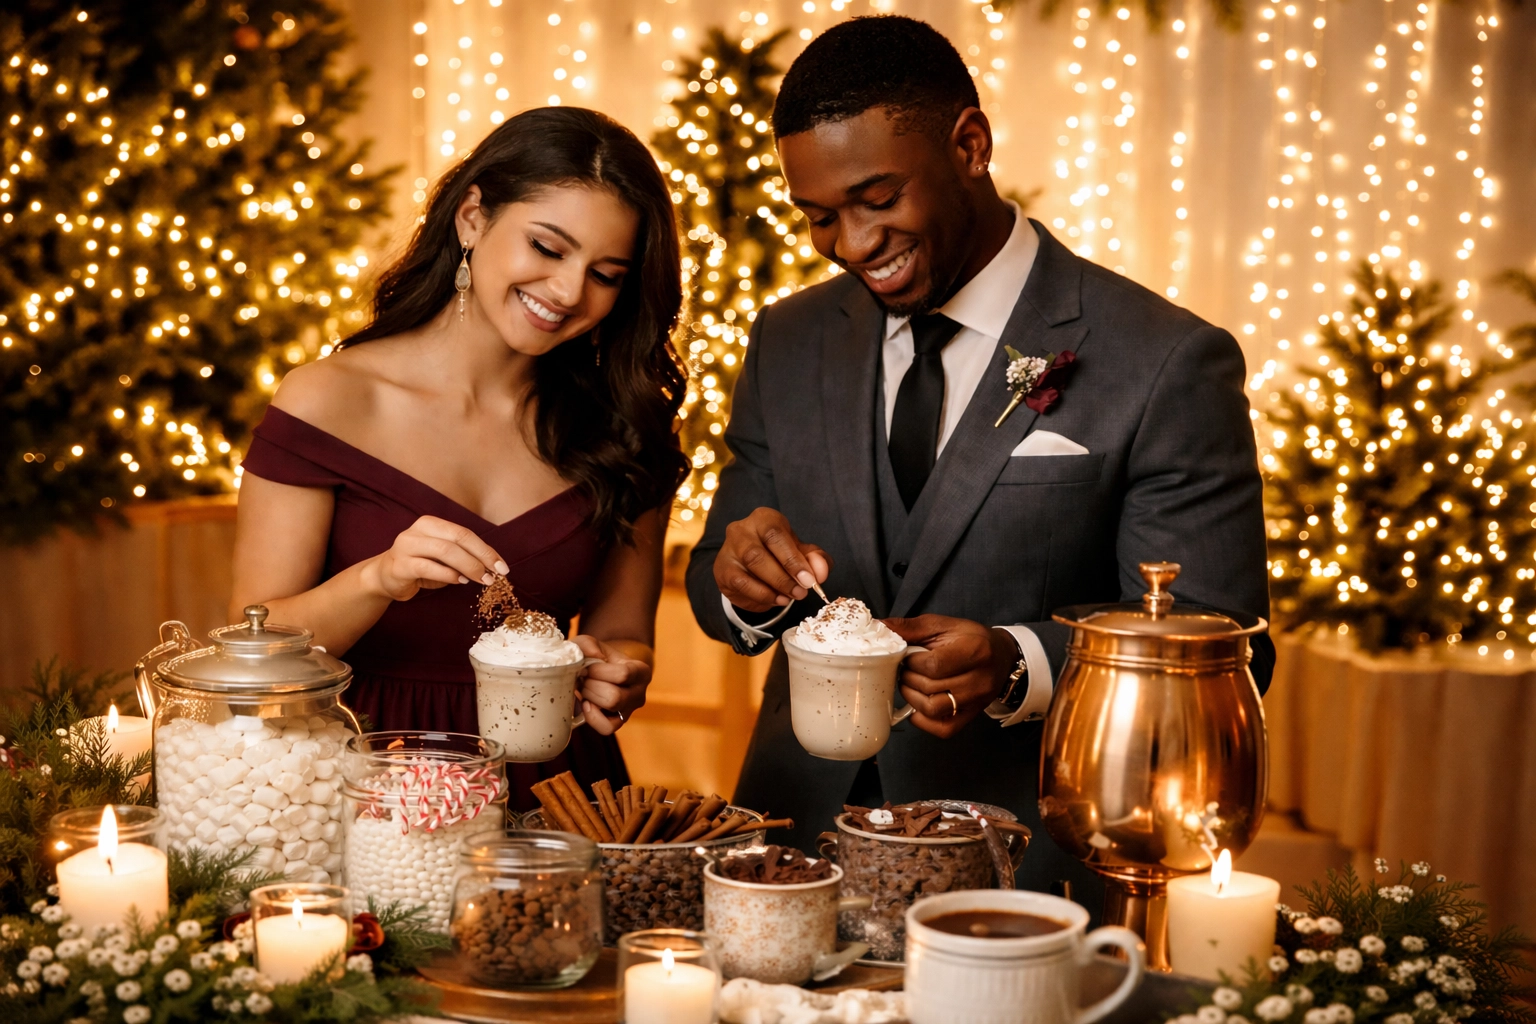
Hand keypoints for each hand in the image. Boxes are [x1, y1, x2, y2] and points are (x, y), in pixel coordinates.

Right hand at [361, 515, 508, 601]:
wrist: (384, 577)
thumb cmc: (419, 566)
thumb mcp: (442, 558)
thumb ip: (462, 557)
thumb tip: (492, 566)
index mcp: (431, 524)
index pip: (464, 533)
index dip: (486, 549)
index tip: (502, 566)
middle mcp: (418, 530)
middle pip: (458, 538)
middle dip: (481, 557)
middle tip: (496, 574)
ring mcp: (406, 546)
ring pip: (445, 551)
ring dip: (468, 566)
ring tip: (482, 579)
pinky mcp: (400, 565)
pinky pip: (429, 567)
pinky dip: (448, 575)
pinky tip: (459, 581)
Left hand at [573, 635, 651, 735]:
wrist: (597, 672)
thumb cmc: (596, 657)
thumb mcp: (591, 644)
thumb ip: (588, 644)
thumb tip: (595, 657)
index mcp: (641, 671)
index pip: (623, 674)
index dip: (598, 670)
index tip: (587, 665)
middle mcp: (640, 693)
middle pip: (615, 696)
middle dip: (591, 685)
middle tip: (583, 677)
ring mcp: (629, 711)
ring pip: (611, 709)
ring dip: (590, 696)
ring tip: (584, 688)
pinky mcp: (617, 724)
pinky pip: (606, 728)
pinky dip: (592, 717)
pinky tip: (586, 704)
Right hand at [714, 507, 831, 612]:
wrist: (751, 567)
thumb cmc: (779, 554)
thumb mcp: (801, 553)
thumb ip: (815, 560)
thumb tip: (820, 572)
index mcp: (764, 518)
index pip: (776, 534)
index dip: (793, 559)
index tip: (809, 580)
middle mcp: (742, 529)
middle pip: (759, 552)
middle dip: (784, 576)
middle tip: (801, 592)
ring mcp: (729, 549)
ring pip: (750, 568)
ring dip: (774, 586)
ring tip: (790, 597)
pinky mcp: (723, 570)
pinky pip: (741, 584)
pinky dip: (761, 595)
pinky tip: (776, 599)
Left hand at [883, 616, 1017, 738]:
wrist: (1001, 656)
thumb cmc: (969, 638)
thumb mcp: (942, 624)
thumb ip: (910, 627)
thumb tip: (878, 626)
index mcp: (975, 650)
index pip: (933, 665)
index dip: (912, 662)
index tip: (908, 656)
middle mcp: (979, 680)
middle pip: (930, 687)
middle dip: (908, 678)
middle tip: (905, 669)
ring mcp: (977, 701)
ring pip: (933, 709)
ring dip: (912, 697)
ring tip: (911, 684)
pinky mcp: (971, 717)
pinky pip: (942, 729)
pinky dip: (922, 720)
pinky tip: (918, 704)